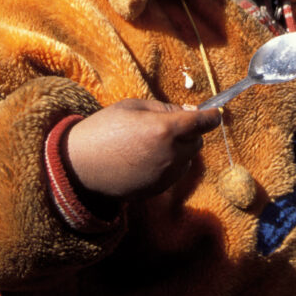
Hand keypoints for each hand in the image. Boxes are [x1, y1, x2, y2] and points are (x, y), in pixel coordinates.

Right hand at [65, 98, 221, 200]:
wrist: (80, 165)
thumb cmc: (104, 129)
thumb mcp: (133, 106)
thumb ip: (164, 108)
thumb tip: (189, 112)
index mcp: (165, 129)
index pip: (202, 123)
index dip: (211, 117)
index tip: (215, 113)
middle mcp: (170, 154)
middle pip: (197, 142)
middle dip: (190, 132)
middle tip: (169, 125)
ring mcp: (165, 175)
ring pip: (188, 159)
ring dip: (181, 149)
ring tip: (154, 143)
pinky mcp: (158, 189)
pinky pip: (175, 173)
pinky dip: (170, 164)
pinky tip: (148, 158)